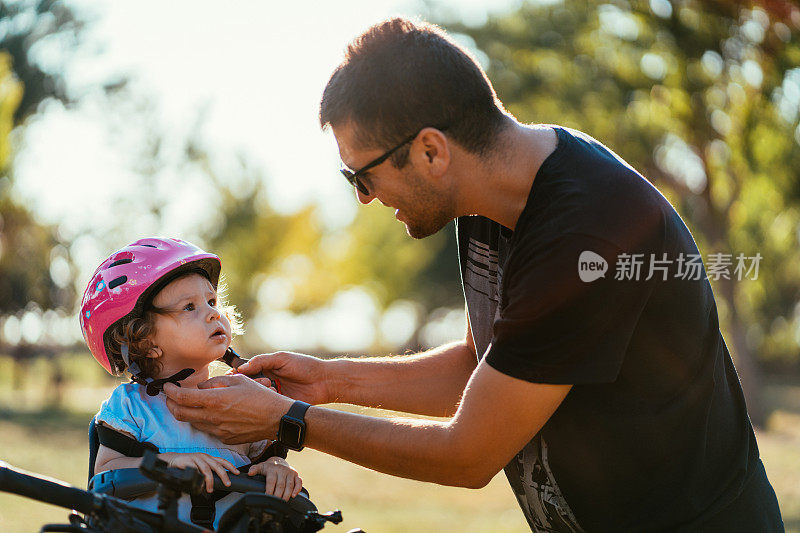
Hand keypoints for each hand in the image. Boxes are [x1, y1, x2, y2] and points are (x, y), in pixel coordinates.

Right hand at [159, 452, 239, 492]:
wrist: (171, 460)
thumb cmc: (187, 465)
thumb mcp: (199, 467)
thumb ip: (207, 473)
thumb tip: (215, 484)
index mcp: (208, 458)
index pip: (222, 461)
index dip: (230, 466)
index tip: (237, 473)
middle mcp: (204, 457)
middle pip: (217, 465)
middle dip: (224, 474)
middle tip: (228, 483)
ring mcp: (196, 458)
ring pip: (207, 468)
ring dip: (210, 480)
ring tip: (210, 489)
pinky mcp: (188, 461)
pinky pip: (195, 469)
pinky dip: (199, 477)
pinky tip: (200, 484)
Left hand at [163, 374, 292, 443]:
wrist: (277, 418)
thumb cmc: (261, 397)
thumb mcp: (239, 380)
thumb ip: (215, 383)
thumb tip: (201, 387)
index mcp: (216, 400)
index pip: (183, 397)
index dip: (170, 391)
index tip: (167, 386)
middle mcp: (213, 417)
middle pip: (180, 414)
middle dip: (170, 404)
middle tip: (170, 397)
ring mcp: (218, 430)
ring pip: (192, 423)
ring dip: (186, 414)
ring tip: (189, 405)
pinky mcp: (224, 438)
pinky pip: (207, 429)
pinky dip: (202, 421)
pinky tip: (209, 414)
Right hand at [236, 352, 333, 404]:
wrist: (323, 381)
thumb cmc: (304, 366)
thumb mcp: (281, 358)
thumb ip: (261, 361)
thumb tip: (242, 368)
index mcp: (265, 368)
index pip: (245, 372)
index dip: (236, 375)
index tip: (230, 377)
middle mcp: (266, 381)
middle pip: (247, 385)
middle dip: (247, 384)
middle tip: (258, 382)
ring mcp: (271, 394)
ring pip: (255, 396)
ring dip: (258, 393)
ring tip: (270, 386)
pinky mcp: (278, 404)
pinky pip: (266, 405)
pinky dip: (266, 402)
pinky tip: (271, 398)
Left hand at [248, 456, 301, 500]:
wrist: (279, 461)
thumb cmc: (269, 467)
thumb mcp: (261, 466)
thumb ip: (255, 469)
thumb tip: (250, 473)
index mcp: (273, 469)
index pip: (271, 481)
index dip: (269, 490)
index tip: (267, 497)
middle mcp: (282, 470)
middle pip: (281, 485)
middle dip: (278, 495)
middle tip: (275, 503)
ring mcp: (290, 472)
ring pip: (290, 485)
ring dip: (286, 495)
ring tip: (282, 502)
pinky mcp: (296, 475)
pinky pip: (299, 482)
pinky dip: (297, 489)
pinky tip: (293, 495)